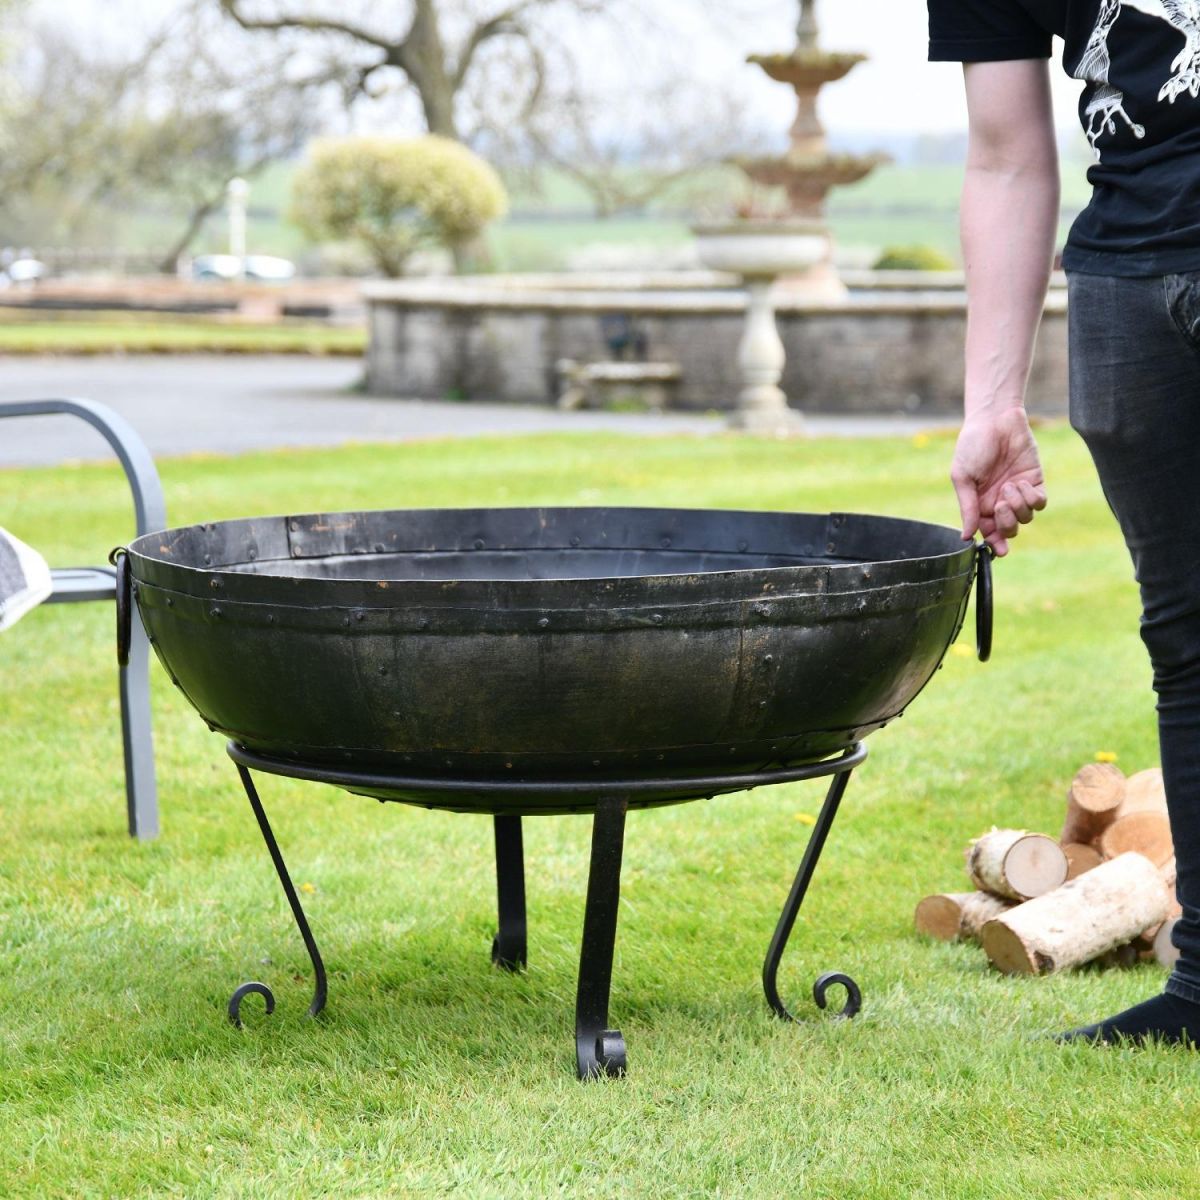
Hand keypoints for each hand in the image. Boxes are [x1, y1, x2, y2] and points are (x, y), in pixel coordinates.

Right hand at [950, 406, 1046, 555]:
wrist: (994, 420)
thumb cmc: (972, 446)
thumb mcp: (962, 478)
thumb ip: (967, 508)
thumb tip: (966, 537)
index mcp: (979, 505)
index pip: (989, 533)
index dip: (995, 544)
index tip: (1000, 551)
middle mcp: (999, 502)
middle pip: (1009, 529)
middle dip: (1007, 524)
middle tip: (1000, 507)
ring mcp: (1018, 493)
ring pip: (1026, 518)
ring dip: (1018, 507)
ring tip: (1009, 487)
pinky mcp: (1034, 481)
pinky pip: (1039, 502)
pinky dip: (1032, 498)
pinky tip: (1021, 483)